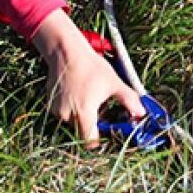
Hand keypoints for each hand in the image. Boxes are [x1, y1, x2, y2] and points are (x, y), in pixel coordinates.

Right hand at [31, 8, 145, 147]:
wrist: (65, 50)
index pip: (89, 142)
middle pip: (81, 132)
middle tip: (100, 110)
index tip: (106, 131)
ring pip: (72, 122)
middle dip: (91, 125)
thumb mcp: (113, 82)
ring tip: (88, 98)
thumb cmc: (90, 66)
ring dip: (81, 115)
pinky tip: (77, 93)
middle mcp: (67, 115)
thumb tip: (142, 113)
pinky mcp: (50, 102)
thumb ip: (129, 100)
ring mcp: (56, 109)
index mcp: (84, 114)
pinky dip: (71, 107)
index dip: (99, 141)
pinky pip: (64, 112)